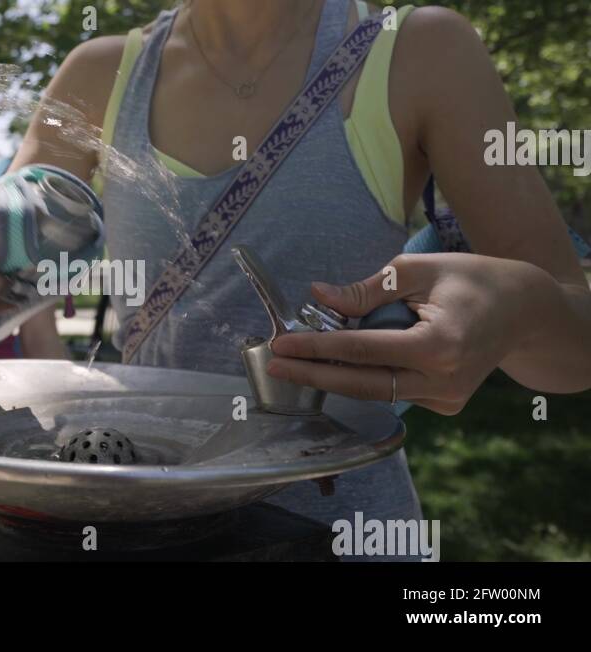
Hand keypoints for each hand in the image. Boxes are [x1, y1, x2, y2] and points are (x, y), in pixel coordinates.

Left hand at [266, 253, 541, 414]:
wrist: (526, 311)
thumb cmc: (472, 279)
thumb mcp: (418, 271)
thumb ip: (367, 290)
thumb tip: (319, 297)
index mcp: (437, 345)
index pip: (361, 352)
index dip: (316, 349)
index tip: (280, 345)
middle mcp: (441, 380)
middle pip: (361, 384)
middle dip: (313, 375)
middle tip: (273, 365)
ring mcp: (445, 398)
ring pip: (376, 392)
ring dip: (336, 376)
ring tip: (298, 358)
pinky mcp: (446, 405)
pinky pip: (395, 391)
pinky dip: (369, 376)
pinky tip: (347, 361)